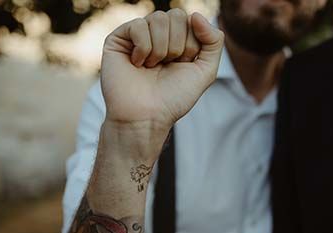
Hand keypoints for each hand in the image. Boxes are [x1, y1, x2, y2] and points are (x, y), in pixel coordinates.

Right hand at [100, 10, 223, 159]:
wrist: (146, 117)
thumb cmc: (174, 98)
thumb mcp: (206, 72)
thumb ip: (214, 42)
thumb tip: (196, 14)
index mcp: (178, 40)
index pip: (192, 20)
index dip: (191, 46)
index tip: (183, 66)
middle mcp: (158, 35)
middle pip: (176, 15)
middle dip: (177, 46)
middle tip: (167, 67)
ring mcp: (138, 35)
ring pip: (158, 18)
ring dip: (161, 49)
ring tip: (151, 68)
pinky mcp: (119, 39)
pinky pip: (139, 25)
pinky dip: (143, 49)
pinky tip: (137, 64)